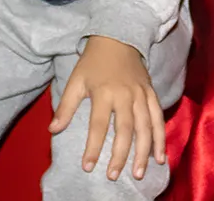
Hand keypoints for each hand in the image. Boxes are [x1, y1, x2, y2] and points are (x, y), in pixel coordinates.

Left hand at [49, 35, 165, 180]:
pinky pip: (158, 118)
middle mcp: (125, 95)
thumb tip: (53, 130)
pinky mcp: (151, 93)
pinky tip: (160, 157)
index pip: (98, 125)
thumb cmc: (93, 62)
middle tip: (113, 176)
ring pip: (145, 127)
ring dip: (143, 152)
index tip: (87, 167)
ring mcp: (141, 94)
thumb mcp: (75, 80)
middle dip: (120, 155)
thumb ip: (65, 107)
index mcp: (104, 92)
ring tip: (138, 173)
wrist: (119, 37)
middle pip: (125, 130)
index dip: (92, 147)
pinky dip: (160, 138)